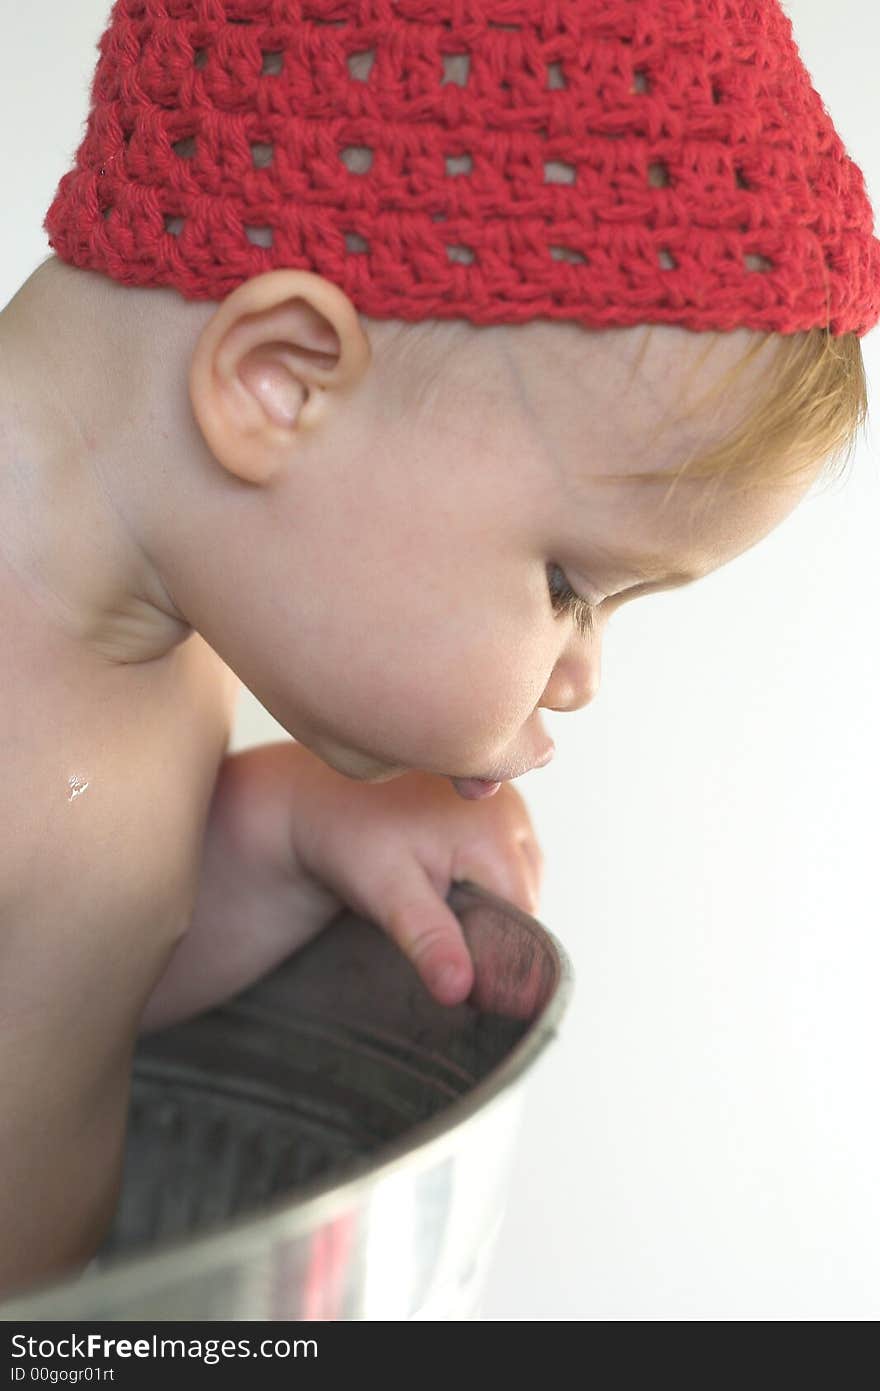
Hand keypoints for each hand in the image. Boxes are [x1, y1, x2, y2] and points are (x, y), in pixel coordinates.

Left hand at [286, 754, 544, 1007]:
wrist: (318, 794)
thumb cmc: (349, 841)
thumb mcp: (385, 894)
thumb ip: (429, 940)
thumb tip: (462, 992)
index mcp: (492, 832)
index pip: (523, 918)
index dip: (495, 951)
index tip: (455, 964)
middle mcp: (511, 807)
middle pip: (526, 895)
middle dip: (493, 921)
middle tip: (434, 921)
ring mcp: (507, 796)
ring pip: (524, 873)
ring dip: (494, 895)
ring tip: (435, 892)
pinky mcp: (497, 796)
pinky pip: (513, 850)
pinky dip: (489, 870)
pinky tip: (446, 871)